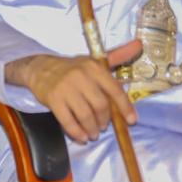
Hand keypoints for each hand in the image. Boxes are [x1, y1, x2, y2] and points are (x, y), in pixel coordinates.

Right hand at [5, 39, 142, 143]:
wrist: (41, 68)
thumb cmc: (74, 67)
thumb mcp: (95, 60)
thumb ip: (118, 55)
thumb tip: (140, 44)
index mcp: (95, 67)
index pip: (114, 89)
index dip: (125, 107)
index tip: (132, 121)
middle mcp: (81, 76)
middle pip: (100, 105)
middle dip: (105, 120)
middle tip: (105, 126)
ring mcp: (66, 88)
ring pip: (85, 115)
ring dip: (92, 128)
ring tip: (94, 133)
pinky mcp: (53, 100)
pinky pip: (67, 121)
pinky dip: (77, 132)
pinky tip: (82, 137)